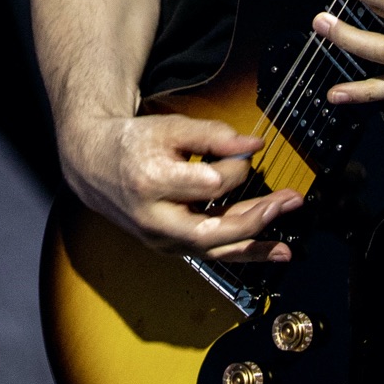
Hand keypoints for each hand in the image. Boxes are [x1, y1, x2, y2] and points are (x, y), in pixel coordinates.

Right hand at [59, 112, 302, 260]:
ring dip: (254, 245)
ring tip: (288, 246)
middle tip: (287, 202)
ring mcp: (160, 239)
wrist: (95, 166)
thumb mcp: (170, 128)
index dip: (234, 167)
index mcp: (151, 182)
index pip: (208, 184)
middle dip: (254, 218)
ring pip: (213, 249)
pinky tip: (272, 251)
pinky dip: (242, 253)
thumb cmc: (135, 143)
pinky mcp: (169, 247)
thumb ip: (213, 135)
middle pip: (211, 229)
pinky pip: (210, 255)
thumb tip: (254, 145)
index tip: (244, 152)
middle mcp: (153, 219)